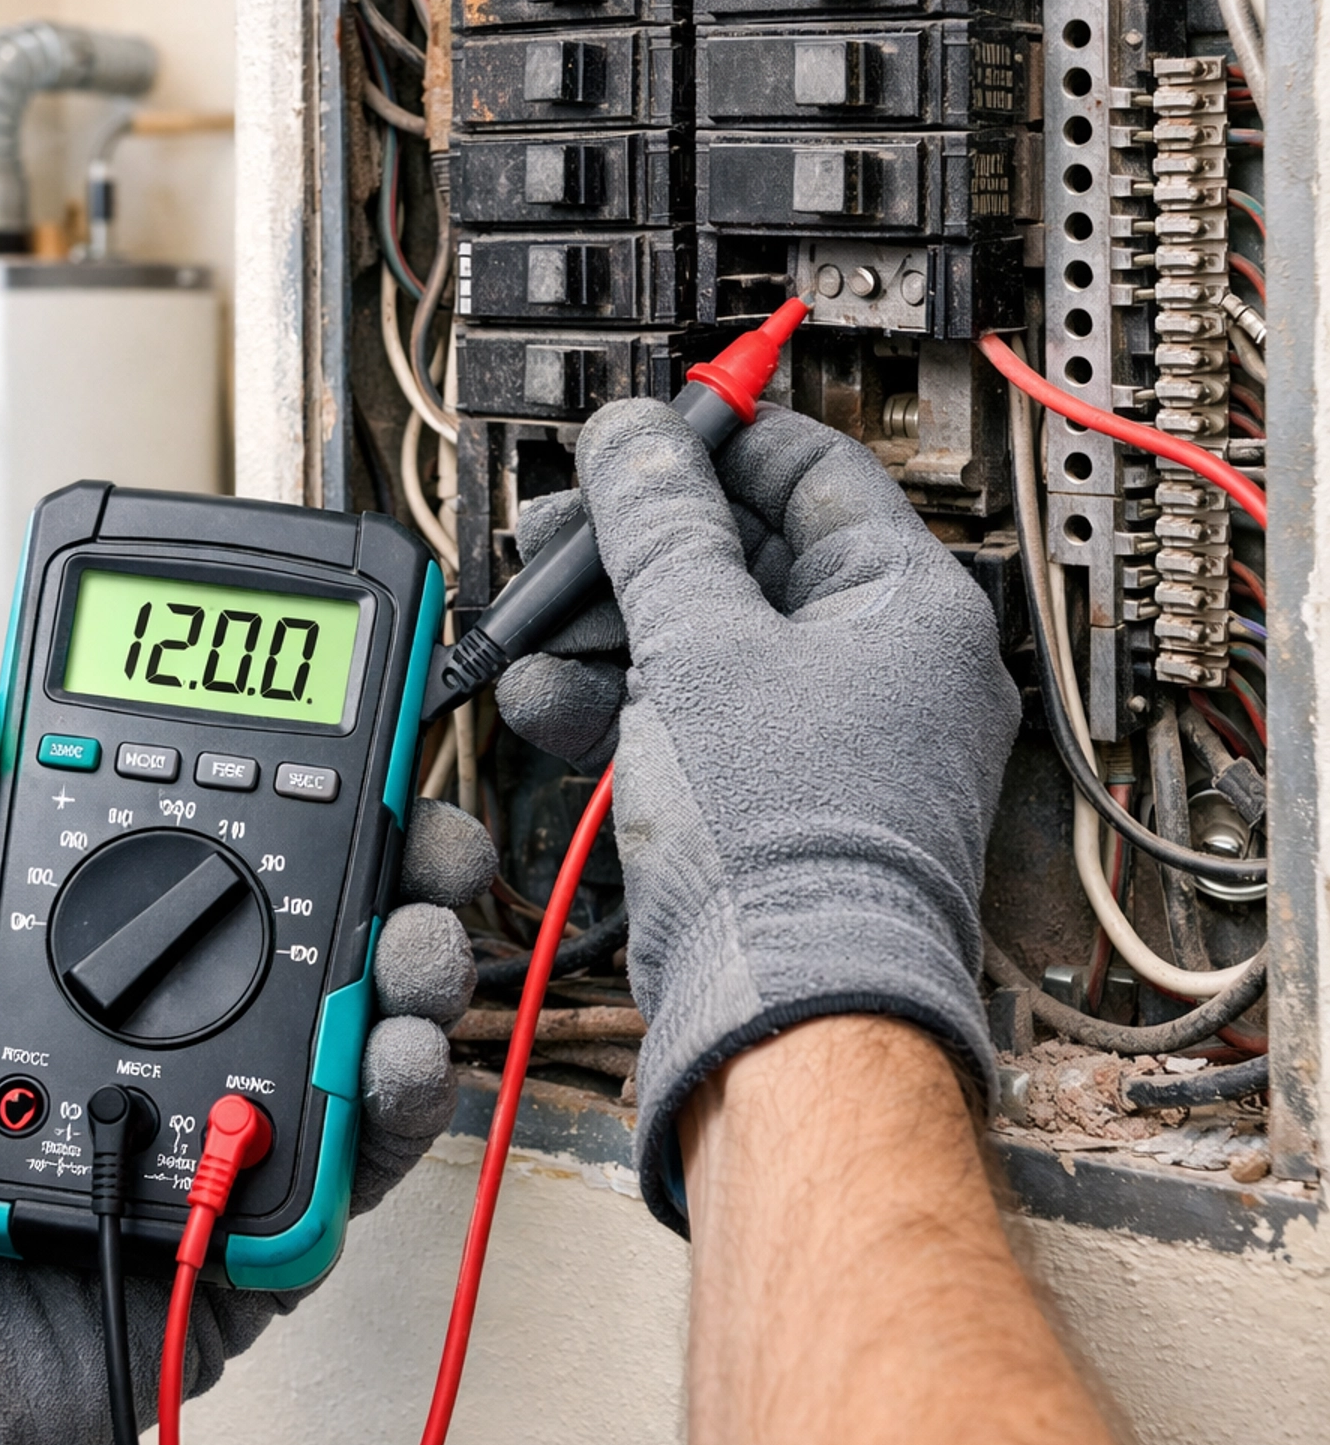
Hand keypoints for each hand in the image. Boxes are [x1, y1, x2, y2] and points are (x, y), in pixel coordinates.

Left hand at [0, 684, 489, 1444]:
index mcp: (83, 969)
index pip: (211, 858)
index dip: (295, 798)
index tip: (352, 744)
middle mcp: (165, 1040)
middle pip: (317, 939)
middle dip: (396, 877)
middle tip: (425, 844)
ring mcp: (214, 1133)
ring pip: (351, 1038)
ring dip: (412, 976)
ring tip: (418, 946)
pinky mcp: (247, 1235)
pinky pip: (347, 1166)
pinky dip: (392, 1107)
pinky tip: (392, 1054)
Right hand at [496, 400, 1019, 1227]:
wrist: (786, 1017)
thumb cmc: (787, 849)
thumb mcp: (698, 646)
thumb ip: (659, 526)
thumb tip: (636, 438)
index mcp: (910, 604)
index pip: (815, 470)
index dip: (719, 437)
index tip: (645, 427)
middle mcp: (887, 667)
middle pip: (748, 556)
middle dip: (638, 547)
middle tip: (563, 527)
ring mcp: (833, 739)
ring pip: (708, 641)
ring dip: (612, 628)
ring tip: (534, 622)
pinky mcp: (777, 803)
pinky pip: (696, 717)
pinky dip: (624, 703)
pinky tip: (549, 697)